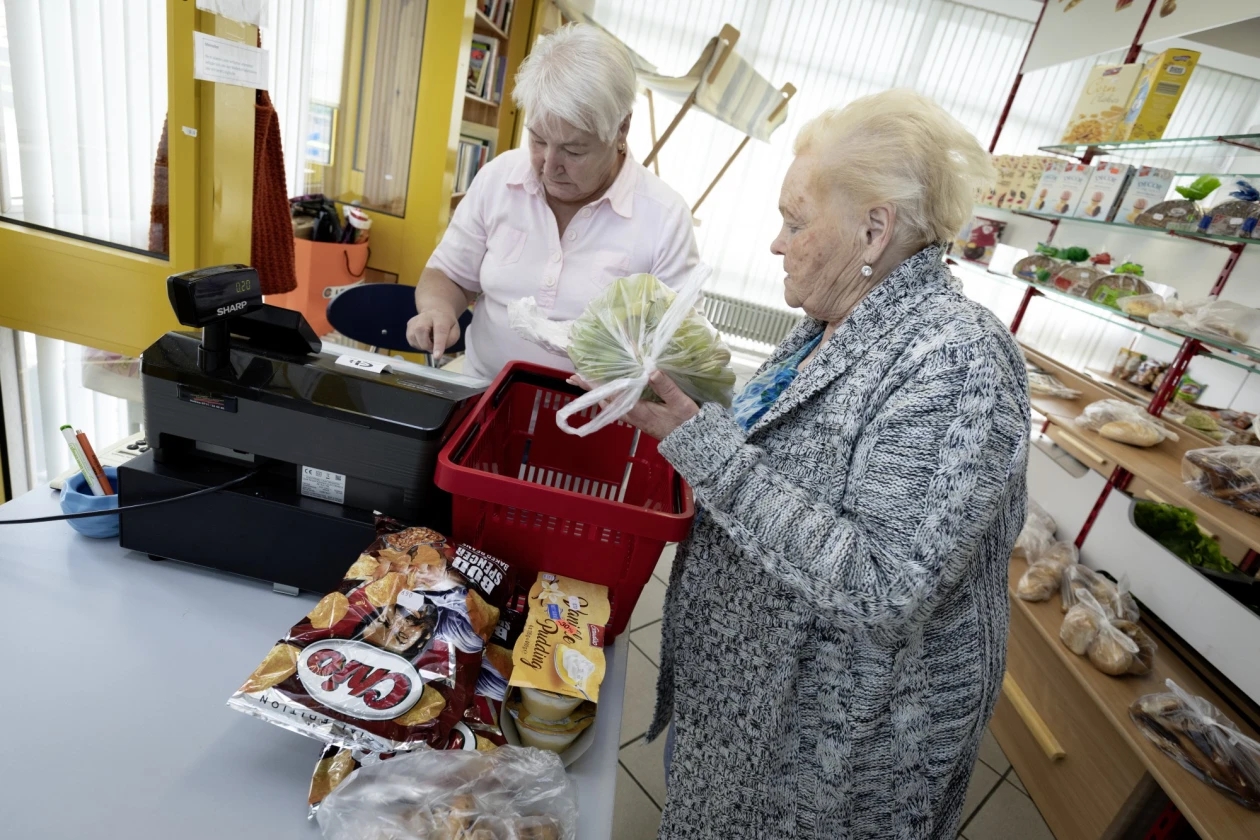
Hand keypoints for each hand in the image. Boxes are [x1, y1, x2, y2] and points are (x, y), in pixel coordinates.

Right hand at [406, 308, 460, 357]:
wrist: (436, 311)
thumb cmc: (447, 324)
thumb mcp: (455, 331)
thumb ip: (450, 340)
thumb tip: (438, 349)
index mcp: (441, 318)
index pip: (440, 331)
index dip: (438, 345)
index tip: (437, 356)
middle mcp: (426, 317)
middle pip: (421, 331)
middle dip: (427, 345)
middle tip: (433, 347)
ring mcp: (415, 320)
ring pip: (414, 338)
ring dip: (423, 345)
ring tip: (430, 340)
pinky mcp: (409, 325)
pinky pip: (411, 341)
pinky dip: (418, 344)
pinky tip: (424, 339)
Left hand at [568, 371, 699, 440]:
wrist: (694, 443)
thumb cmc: (687, 422)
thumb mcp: (680, 402)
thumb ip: (666, 387)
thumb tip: (651, 369)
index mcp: (639, 411)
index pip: (612, 396)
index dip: (596, 386)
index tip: (581, 377)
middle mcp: (633, 416)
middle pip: (606, 401)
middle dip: (591, 388)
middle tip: (575, 376)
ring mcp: (635, 418)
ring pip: (611, 405)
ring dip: (599, 392)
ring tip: (586, 381)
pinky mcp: (640, 418)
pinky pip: (619, 406)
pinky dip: (610, 397)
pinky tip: (609, 391)